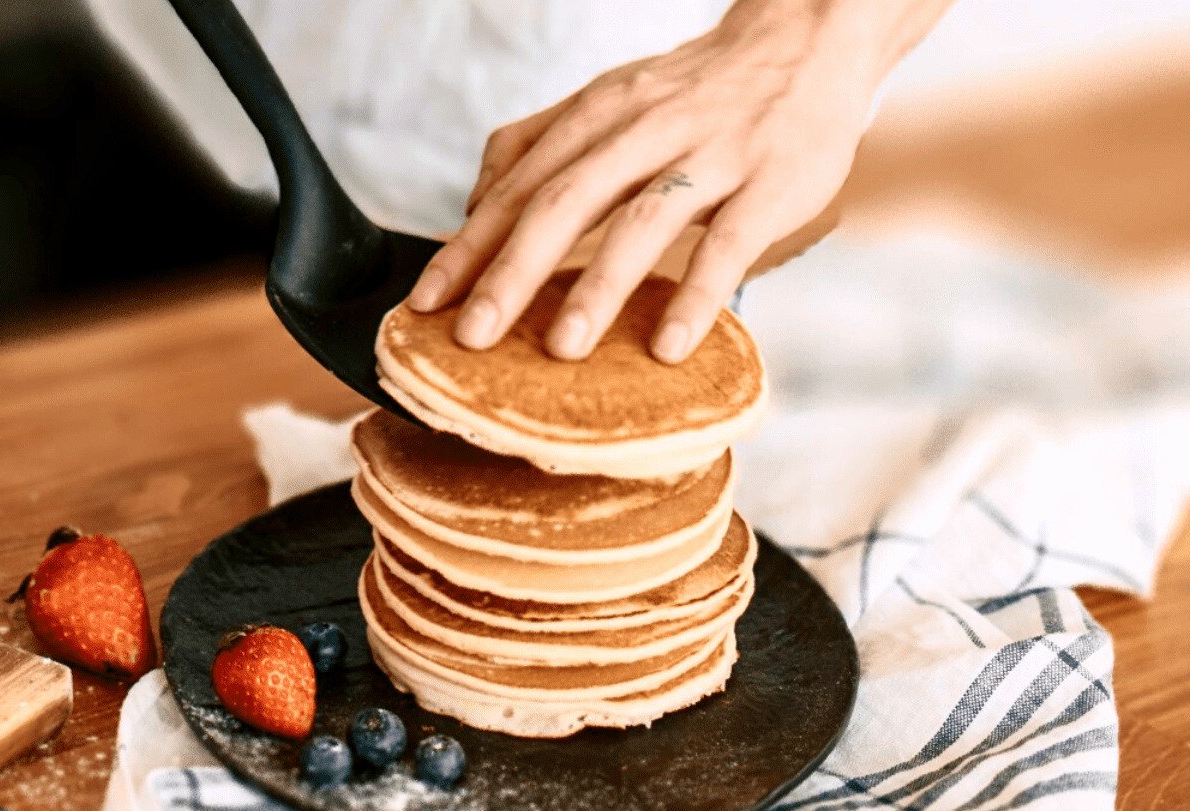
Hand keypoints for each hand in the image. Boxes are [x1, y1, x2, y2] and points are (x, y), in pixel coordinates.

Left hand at [405, 0, 954, 361]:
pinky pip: (730, 240)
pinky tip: (666, 346)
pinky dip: (697, 293)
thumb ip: (537, 146)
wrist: (809, 38)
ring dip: (599, 287)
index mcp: (596, 116)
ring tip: (561, 350)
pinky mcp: (772, 179)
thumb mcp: (609, 101)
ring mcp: (710, 153)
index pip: (516, 187)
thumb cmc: (696, 89)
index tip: (423, 303)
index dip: (467, 246)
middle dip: (511, 273)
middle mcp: (644, 129)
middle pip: (564, 202)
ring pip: (643, 218)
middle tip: (471, 338)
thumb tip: (471, 206)